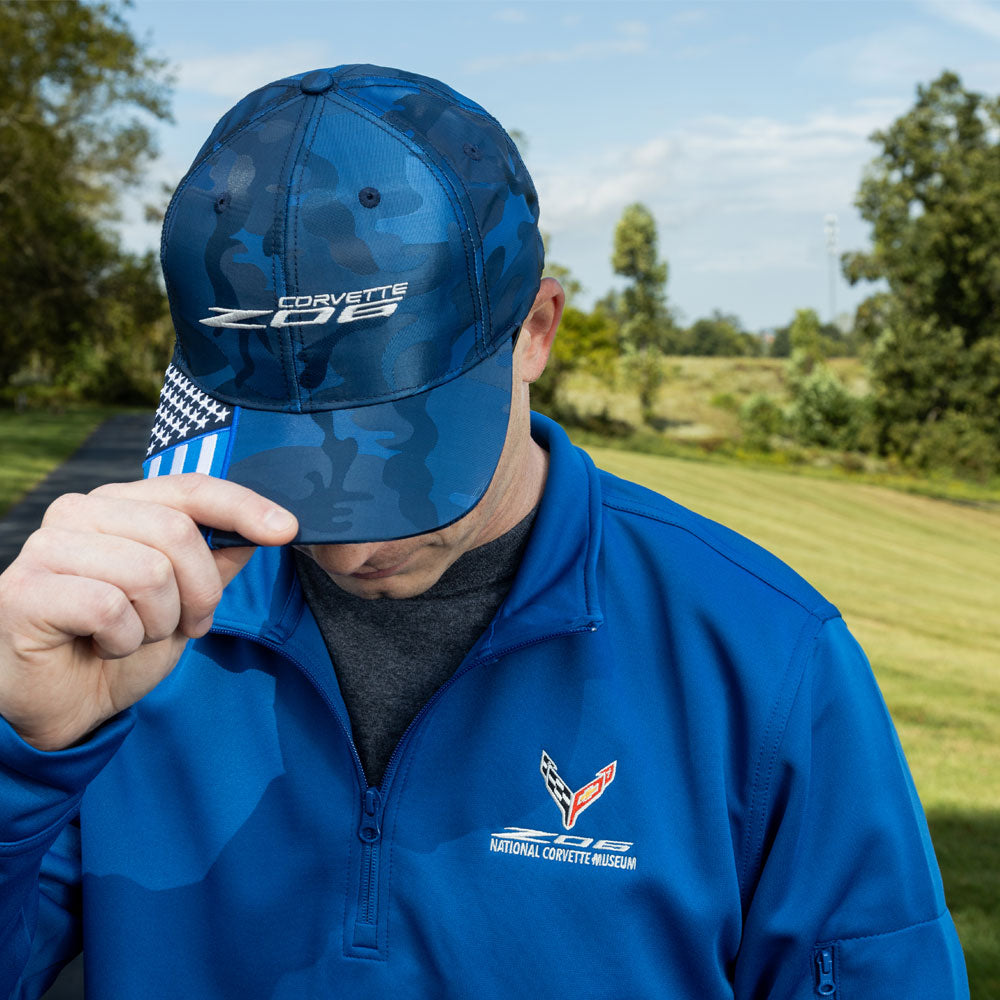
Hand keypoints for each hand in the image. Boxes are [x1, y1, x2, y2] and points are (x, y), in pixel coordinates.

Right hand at [0, 474, 297, 751]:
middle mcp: (79, 512)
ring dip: (159, 622)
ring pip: (148, 572)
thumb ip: (217, 561)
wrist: (66, 705)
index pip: (190, 488)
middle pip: (178, 533)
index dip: (244, 506)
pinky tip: (104, 646)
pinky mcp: (25, 590)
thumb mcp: (185, 601)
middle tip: (187, 625)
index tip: (288, 529)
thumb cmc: (122, 644)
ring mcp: (46, 546)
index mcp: (119, 503)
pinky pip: (109, 607)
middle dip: (200, 592)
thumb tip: (267, 527)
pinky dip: (124, 640)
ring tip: (136, 636)